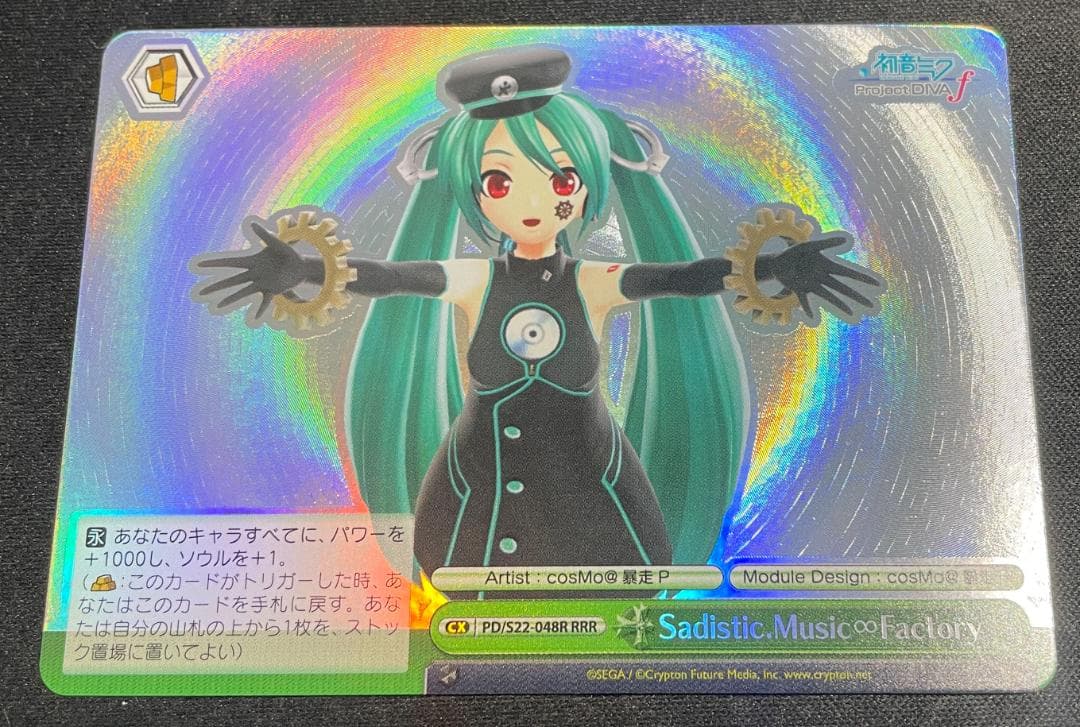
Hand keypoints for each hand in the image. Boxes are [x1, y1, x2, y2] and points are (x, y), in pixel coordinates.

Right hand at [191, 221, 307, 318]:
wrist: (301, 267)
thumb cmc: (288, 253)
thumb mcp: (277, 243)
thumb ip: (265, 235)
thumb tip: (253, 223)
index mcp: (252, 261)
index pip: (230, 262)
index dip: (215, 263)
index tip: (198, 265)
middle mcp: (253, 273)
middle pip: (232, 280)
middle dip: (216, 286)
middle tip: (200, 292)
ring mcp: (261, 284)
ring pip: (243, 292)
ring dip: (230, 299)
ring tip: (216, 306)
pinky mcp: (272, 291)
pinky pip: (265, 302)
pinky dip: (260, 310)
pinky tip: (254, 319)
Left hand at [764, 236, 882, 320]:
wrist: (778, 262)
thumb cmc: (796, 253)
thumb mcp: (810, 246)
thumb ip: (827, 243)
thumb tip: (846, 239)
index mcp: (826, 265)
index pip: (847, 273)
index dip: (862, 278)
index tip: (878, 284)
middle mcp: (822, 277)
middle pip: (842, 288)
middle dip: (857, 296)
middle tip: (871, 306)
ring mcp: (812, 285)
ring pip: (828, 296)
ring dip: (840, 305)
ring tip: (852, 314)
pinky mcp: (799, 291)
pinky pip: (804, 301)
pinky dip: (808, 308)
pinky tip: (813, 318)